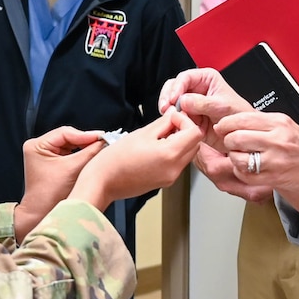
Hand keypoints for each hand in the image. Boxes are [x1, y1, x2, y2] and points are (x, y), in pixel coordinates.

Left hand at [14, 127, 105, 240]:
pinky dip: (81, 155)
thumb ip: (90, 152)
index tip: (103, 137)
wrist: (41, 214)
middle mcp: (39, 147)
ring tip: (101, 149)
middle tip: (105, 142)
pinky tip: (93, 156)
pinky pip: (70, 153)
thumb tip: (105, 141)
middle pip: (69, 138)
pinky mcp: (52, 162)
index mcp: (37, 145)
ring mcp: (45, 155)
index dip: (86, 135)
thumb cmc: (51, 195)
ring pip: (71, 145)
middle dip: (87, 141)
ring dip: (85, 148)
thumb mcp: (73, 169)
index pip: (66, 133)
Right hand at [72, 110, 203, 209]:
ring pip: (188, 154)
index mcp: (170, 154)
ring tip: (158, 138)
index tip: (171, 119)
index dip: (184, 121)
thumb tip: (173, 115)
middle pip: (195, 144)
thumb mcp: (142, 133)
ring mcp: (171, 177)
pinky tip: (156, 149)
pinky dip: (173, 153)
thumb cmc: (115, 159)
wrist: (103, 182)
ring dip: (179, 142)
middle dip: (184, 131)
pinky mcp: (166, 181)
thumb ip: (163, 123)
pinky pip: (178, 163)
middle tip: (166, 126)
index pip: (195, 132)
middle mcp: (174, 169)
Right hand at [162, 69, 249, 152]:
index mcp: (206, 79)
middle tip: (166, 108)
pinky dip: (173, 120)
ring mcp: (191, 103)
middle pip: (174, 88)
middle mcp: (197, 89)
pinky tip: (176, 125)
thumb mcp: (223, 106)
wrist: (240, 134)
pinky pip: (175, 116)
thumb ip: (203, 103)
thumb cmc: (239, 115)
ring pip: (172, 102)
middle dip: (168, 98)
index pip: (185, 77)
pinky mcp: (189, 116)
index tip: (174, 99)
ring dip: (170, 110)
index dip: (177, 87)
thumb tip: (184, 100)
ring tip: (172, 118)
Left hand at [207, 106, 298, 209]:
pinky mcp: (272, 178)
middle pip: (236, 137)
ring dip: (234, 157)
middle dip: (228, 140)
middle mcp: (276, 140)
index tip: (222, 127)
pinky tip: (248, 168)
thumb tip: (235, 121)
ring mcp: (274, 161)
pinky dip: (241, 171)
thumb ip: (262, 122)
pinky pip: (245, 175)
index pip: (242, 119)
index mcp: (279, 123)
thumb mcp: (287, 125)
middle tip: (230, 142)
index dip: (226, 123)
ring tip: (240, 155)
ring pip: (238, 157)